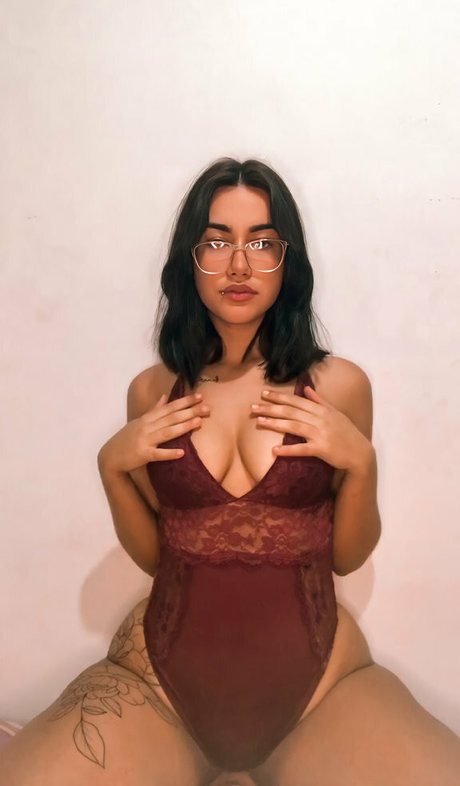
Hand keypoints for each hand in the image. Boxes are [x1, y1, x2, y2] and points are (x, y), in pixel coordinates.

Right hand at [98, 393, 209, 473]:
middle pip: (171, 417)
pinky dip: (170, 453)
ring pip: (167, 432)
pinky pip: (158, 454)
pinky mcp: (143, 454)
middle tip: (207, 408)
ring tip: (199, 422)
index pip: (169, 407)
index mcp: (148, 418)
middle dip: (190, 411)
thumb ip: (154, 409)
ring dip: (183, 427)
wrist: (110, 456)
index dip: (185, 401)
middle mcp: (147, 427)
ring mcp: (144, 440)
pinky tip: (182, 453)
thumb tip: (165, 396)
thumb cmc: (127, 438)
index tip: (200, 396)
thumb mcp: (139, 421)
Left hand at [251, 385, 373, 474]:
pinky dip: (288, 450)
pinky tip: (275, 450)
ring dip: (275, 424)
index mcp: (322, 410)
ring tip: (259, 422)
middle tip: (253, 407)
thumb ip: (320, 401)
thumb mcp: (335, 413)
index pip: (296, 400)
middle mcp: (320, 419)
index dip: (279, 396)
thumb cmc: (347, 432)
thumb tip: (307, 388)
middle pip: (291, 412)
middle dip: (270, 408)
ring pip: (293, 427)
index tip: (263, 393)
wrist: (360, 453)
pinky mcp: (322, 450)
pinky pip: (302, 449)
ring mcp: (321, 434)